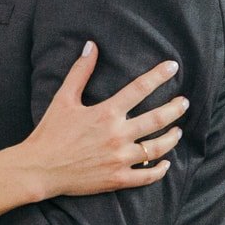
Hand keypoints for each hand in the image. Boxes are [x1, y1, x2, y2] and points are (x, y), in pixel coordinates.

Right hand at [13, 42, 186, 201]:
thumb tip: (91, 46)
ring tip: (178, 131)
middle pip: (157, 119)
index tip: (173, 67)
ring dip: (172, 138)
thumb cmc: (50, 132)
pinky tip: (165, 163)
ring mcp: (120, 159)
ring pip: (157, 148)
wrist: (39, 168)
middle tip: (184, 102)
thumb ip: (80, 72)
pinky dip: (159, 169)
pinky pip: (147, 176)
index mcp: (106, 113)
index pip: (140, 89)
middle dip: (175, 108)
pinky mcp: (118, 179)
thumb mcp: (63, 98)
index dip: (159, 75)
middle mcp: (118, 135)